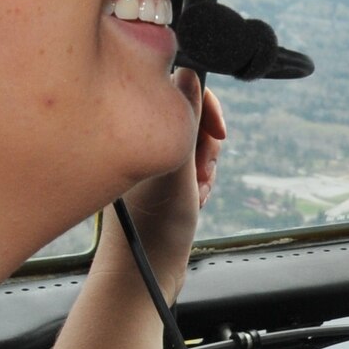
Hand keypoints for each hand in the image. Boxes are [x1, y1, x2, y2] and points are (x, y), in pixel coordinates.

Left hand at [111, 70, 225, 302]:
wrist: (142, 276)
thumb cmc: (153, 226)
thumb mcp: (177, 165)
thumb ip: (184, 116)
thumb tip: (189, 71)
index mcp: (130, 129)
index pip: (175, 91)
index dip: (204, 108)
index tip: (219, 133)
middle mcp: (133, 141)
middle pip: (188, 117)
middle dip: (206, 143)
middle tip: (200, 173)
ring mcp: (144, 162)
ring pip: (191, 143)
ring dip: (204, 165)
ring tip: (197, 192)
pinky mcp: (154, 182)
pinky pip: (187, 166)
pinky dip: (198, 181)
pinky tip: (195, 201)